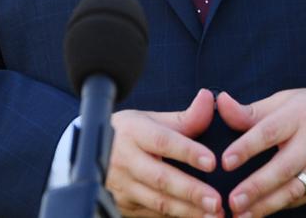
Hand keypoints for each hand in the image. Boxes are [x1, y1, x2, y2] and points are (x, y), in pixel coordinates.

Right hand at [106, 88, 222, 217]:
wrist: (89, 153)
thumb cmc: (129, 132)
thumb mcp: (151, 119)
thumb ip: (184, 116)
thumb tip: (208, 98)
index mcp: (134, 132)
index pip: (163, 141)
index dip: (188, 151)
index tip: (212, 161)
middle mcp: (126, 160)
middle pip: (160, 178)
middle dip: (190, 191)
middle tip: (216, 200)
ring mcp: (123, 187)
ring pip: (157, 202)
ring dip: (187, 211)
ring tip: (213, 215)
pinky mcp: (123, 206)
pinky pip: (152, 214)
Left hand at [217, 88, 305, 216]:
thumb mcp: (286, 101)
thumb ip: (252, 110)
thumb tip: (221, 103)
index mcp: (297, 116)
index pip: (269, 130)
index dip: (247, 146)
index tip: (225, 161)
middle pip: (283, 167)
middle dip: (257, 186)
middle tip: (233, 200)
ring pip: (293, 190)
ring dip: (267, 205)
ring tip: (242, 216)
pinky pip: (301, 199)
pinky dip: (280, 208)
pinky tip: (260, 214)